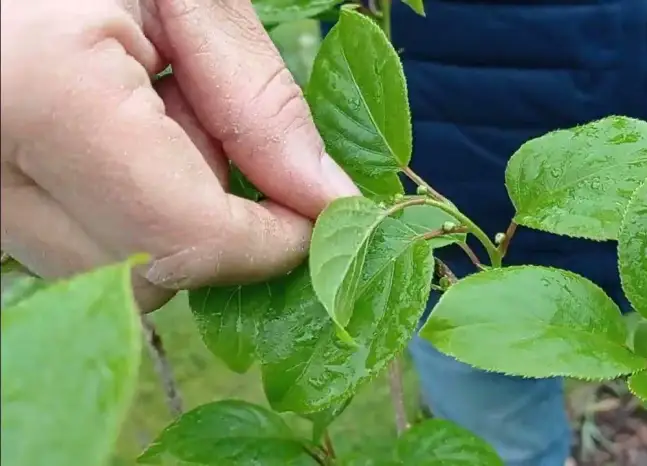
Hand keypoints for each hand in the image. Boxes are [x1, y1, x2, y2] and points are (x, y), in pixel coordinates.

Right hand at [0, 0, 358, 310]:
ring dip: (162, 212)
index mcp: (40, 94)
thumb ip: (257, 97)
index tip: (313, 211)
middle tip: (207, 124)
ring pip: (110, 270)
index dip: (271, 242)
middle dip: (214, 220)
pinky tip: (105, 136)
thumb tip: (327, 199)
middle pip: (152, 274)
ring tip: (146, 116)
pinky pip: (69, 243)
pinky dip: (115, 205)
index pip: (189, 241)